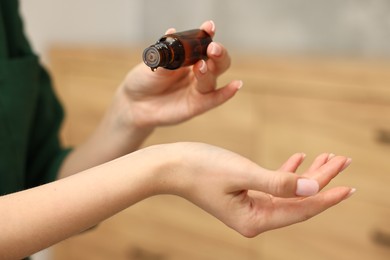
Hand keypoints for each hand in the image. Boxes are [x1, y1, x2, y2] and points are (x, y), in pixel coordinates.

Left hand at [114, 20, 241, 128]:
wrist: (134, 104)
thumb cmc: (145, 80)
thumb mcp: (153, 64)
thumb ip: (165, 54)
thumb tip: (172, 33)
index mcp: (188, 56)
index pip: (202, 43)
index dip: (207, 34)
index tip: (209, 27)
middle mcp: (198, 71)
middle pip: (217, 61)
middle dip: (218, 53)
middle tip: (211, 48)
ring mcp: (199, 89)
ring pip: (213, 78)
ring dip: (210, 70)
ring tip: (200, 66)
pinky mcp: (197, 105)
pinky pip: (215, 99)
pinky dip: (226, 93)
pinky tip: (236, 85)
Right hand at [156, 143, 353, 236]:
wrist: (170, 165)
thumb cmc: (200, 168)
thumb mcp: (242, 173)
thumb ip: (279, 182)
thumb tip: (313, 188)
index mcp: (254, 220)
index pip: (300, 209)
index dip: (326, 196)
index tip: (349, 185)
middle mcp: (254, 218)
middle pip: (298, 200)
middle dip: (322, 180)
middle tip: (343, 161)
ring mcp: (249, 207)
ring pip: (289, 191)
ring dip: (308, 174)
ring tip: (329, 157)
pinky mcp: (244, 194)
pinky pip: (273, 185)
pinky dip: (287, 171)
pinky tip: (299, 158)